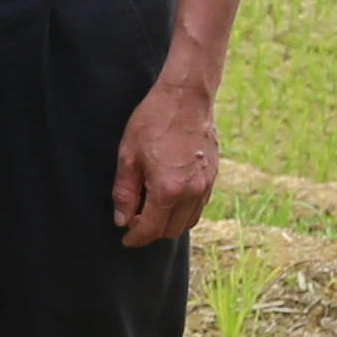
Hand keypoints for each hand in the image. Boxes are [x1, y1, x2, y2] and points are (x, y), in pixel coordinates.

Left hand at [110, 72, 216, 246]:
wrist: (187, 97)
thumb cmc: (154, 121)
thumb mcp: (129, 156)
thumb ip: (125, 192)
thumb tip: (122, 219)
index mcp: (168, 189)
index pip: (151, 229)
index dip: (136, 238)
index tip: (126, 239)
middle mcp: (191, 192)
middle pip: (171, 230)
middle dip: (152, 232)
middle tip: (135, 223)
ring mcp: (206, 185)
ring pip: (188, 220)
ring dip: (169, 223)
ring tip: (151, 211)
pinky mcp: (213, 176)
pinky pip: (199, 205)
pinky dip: (183, 210)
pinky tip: (169, 198)